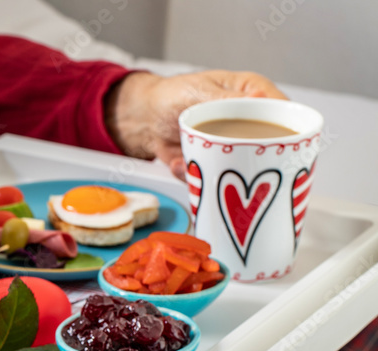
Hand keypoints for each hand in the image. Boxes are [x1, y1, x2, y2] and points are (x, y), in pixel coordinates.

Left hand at [105, 70, 286, 179]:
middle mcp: (247, 122)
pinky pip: (214, 177)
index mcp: (252, 95)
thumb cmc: (172, 95)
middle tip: (239, 163)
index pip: (282, 113)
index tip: (281, 146)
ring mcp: (230, 146)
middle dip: (256, 159)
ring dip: (221, 170)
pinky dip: (197, 176)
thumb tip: (261, 97)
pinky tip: (180, 163)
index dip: (288, 132)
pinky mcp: (213, 164)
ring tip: (198, 159)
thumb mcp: (200, 91)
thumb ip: (228, 98)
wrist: (143, 118)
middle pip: (269, 146)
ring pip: (242, 167)